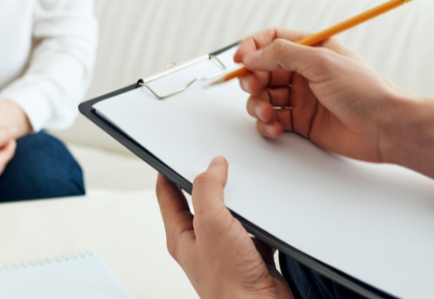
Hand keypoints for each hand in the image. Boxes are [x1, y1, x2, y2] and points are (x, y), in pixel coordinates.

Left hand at [156, 156, 292, 298]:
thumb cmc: (230, 283)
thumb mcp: (212, 224)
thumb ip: (208, 191)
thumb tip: (212, 167)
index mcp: (181, 235)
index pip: (167, 193)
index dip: (168, 169)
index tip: (175, 151)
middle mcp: (200, 242)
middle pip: (199, 200)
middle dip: (208, 179)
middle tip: (216, 160)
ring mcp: (225, 249)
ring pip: (229, 212)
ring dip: (238, 197)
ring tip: (244, 181)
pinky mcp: (250, 255)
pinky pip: (253, 228)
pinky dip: (261, 217)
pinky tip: (267, 210)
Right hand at [235, 28, 433, 181]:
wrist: (385, 128)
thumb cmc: (365, 92)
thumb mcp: (322, 62)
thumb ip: (283, 55)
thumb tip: (252, 55)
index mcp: (311, 49)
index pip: (271, 40)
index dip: (252, 48)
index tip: (240, 60)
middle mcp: (303, 72)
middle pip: (262, 70)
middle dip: (252, 80)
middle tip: (254, 88)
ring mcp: (301, 97)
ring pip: (263, 96)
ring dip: (257, 104)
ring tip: (268, 112)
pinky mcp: (300, 121)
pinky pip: (272, 119)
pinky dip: (267, 124)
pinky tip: (276, 127)